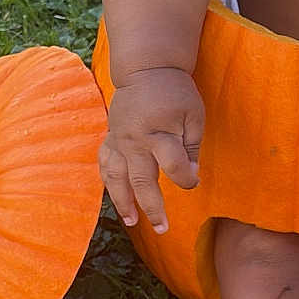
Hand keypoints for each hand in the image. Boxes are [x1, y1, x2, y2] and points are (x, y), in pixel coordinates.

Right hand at [99, 67, 204, 233]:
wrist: (146, 69)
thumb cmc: (175, 92)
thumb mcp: (193, 114)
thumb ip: (191, 146)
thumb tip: (190, 175)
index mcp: (159, 131)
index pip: (173, 165)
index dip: (186, 178)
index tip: (194, 181)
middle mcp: (135, 139)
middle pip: (141, 181)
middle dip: (153, 207)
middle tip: (162, 228)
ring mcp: (118, 140)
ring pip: (115, 177)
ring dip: (123, 202)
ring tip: (131, 222)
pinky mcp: (110, 137)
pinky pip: (104, 163)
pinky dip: (108, 182)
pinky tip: (115, 197)